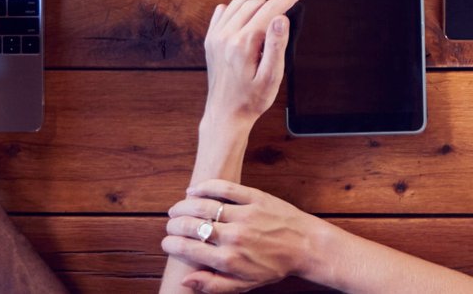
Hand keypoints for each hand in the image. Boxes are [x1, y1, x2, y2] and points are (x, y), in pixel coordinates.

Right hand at [163, 180, 319, 292]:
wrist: (305, 246)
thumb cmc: (274, 266)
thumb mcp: (244, 285)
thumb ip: (212, 285)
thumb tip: (185, 281)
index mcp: (228, 260)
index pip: (188, 249)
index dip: (171, 244)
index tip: (167, 242)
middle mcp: (233, 236)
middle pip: (192, 226)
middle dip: (174, 225)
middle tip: (170, 225)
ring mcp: (244, 215)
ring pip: (204, 206)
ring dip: (184, 207)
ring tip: (176, 209)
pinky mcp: (255, 197)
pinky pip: (225, 188)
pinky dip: (205, 187)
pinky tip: (193, 191)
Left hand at [200, 0, 308, 133]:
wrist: (226, 115)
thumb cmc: (251, 100)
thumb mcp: (272, 78)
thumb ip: (278, 46)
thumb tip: (281, 18)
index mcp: (245, 43)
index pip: (272, 8)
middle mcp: (227, 35)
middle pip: (257, 2)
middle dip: (272, 10)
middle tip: (275, 36)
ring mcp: (216, 36)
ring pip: (240, 2)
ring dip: (255, 9)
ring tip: (261, 33)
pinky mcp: (210, 38)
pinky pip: (224, 10)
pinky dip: (237, 12)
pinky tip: (244, 29)